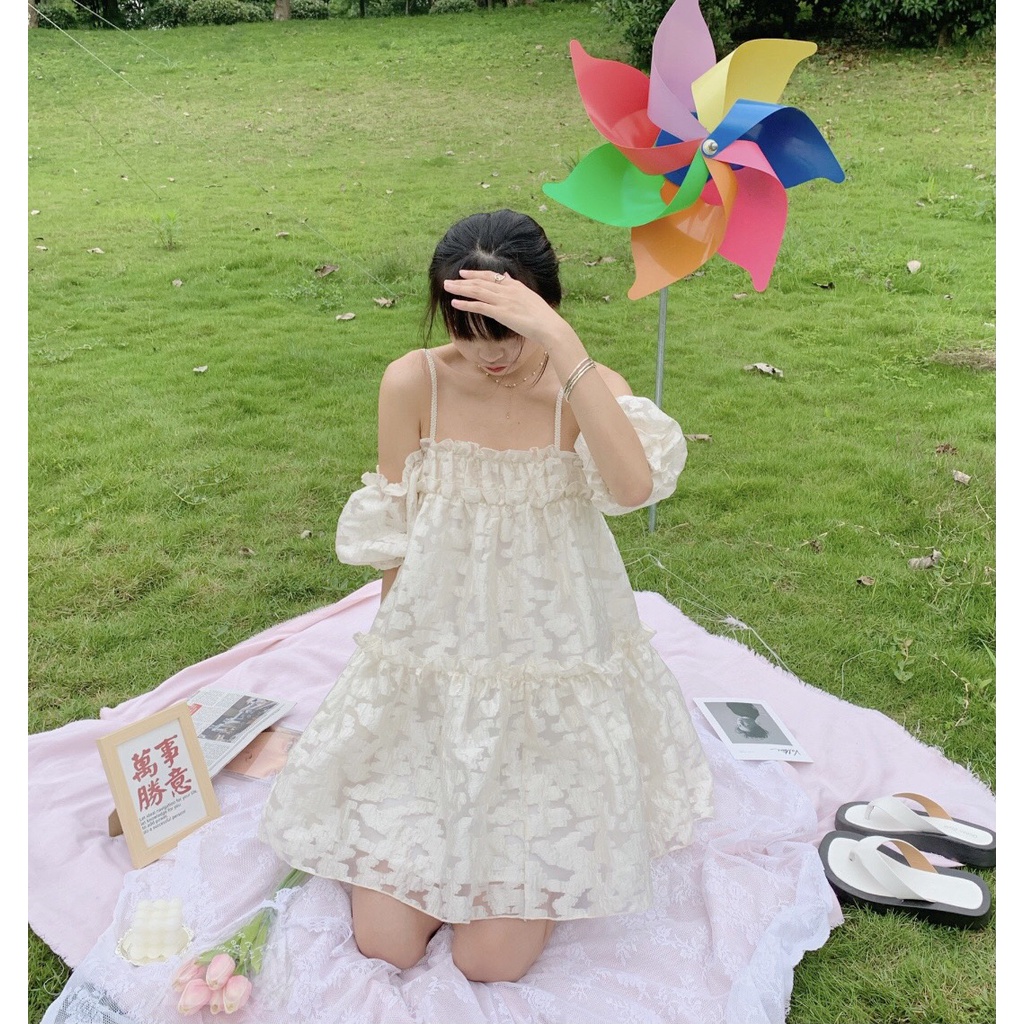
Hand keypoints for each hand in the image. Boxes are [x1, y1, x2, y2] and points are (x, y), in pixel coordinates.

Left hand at [442, 270, 575, 350]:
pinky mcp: (500, 312)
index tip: (464, 273)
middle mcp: (507, 290)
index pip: (491, 276)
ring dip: (460, 289)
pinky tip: (455, 303)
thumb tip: (507, 277)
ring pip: (477, 291)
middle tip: (449, 280)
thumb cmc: (543, 317)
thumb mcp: (530, 297)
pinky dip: (466, 304)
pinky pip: (479, 306)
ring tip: (447, 287)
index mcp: (515, 286)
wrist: (549, 326)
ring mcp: (503, 300)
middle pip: (481, 282)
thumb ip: (517, 287)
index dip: (476, 274)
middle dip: (463, 280)